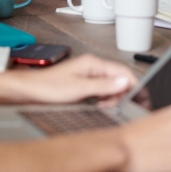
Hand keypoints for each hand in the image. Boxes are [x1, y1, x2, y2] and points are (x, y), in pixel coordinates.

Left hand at [12, 54, 136, 105]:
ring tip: (108, 107)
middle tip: (123, 107)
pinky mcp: (84, 84)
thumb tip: (125, 82)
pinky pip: (102, 90)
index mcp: (94, 64)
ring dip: (114, 97)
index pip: (124, 72)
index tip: (141, 100)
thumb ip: (104, 86)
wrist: (29, 90)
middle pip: (120, 78)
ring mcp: (88, 75)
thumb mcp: (79, 89)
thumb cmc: (48, 87)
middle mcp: (93, 67)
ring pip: (112, 85)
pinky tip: (101, 106)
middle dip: (124, 94)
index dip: (135, 86)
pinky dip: (106, 99)